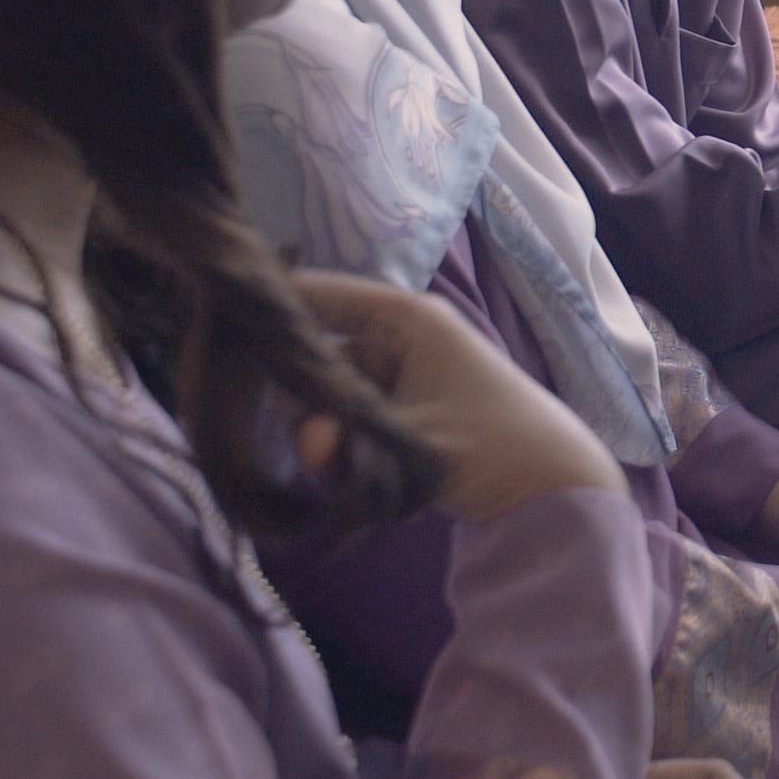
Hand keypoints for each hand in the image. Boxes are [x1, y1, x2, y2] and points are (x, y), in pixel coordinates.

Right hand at [288, 272, 624, 520]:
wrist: (555, 484)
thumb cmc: (495, 445)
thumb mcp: (416, 442)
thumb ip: (350, 440)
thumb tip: (302, 441)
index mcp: (404, 318)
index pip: (317, 294)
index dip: (273, 311)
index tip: (222, 336)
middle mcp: (396, 336)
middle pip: (315, 351)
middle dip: (300, 398)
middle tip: (304, 440)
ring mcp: (395, 372)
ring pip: (327, 391)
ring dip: (323, 430)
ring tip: (340, 466)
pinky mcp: (397, 409)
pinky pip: (347, 417)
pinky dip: (343, 444)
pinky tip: (356, 473)